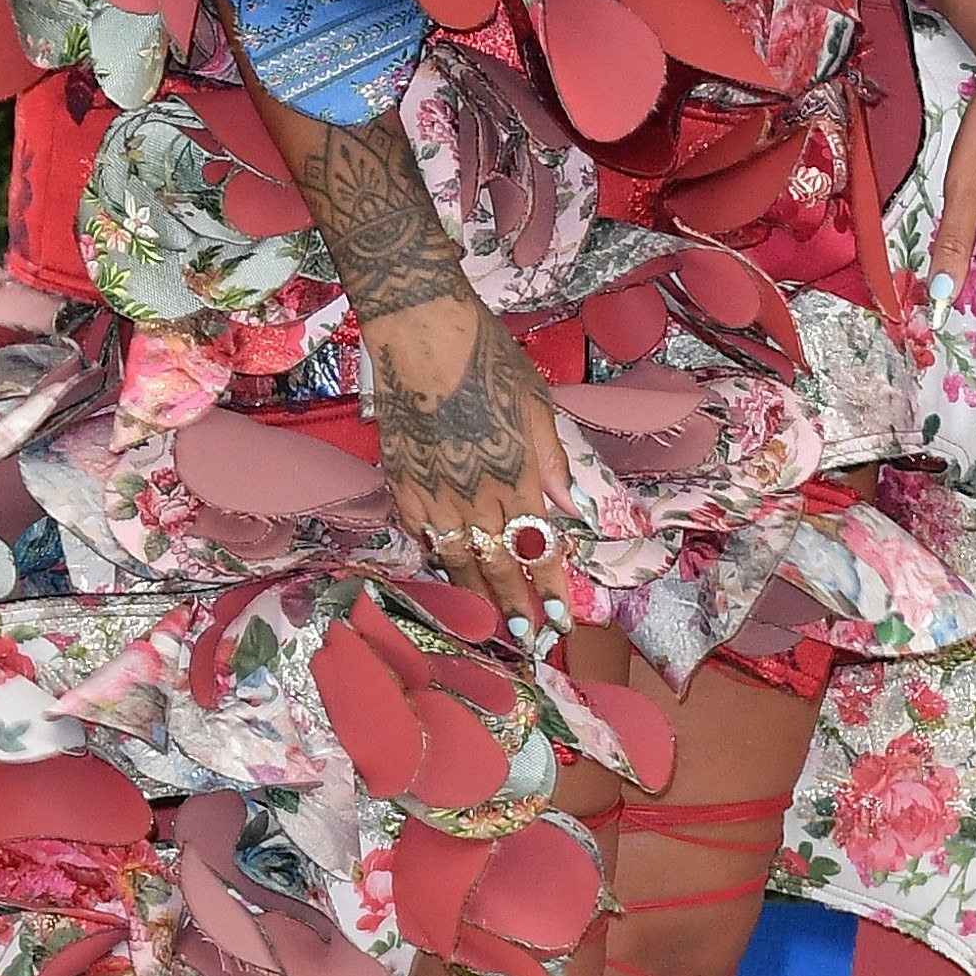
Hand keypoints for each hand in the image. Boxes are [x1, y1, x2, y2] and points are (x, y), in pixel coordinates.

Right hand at [368, 289, 580, 643]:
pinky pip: (420, 535)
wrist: (420, 334)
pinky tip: (445, 571)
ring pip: (455, 560)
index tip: (563, 619)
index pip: (539, 548)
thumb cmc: (488, 358)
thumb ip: (553, 463)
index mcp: (516, 477)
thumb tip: (573, 511)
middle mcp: (474, 495)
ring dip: (474, 597)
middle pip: (498, 566)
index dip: (552, 588)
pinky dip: (435, 558)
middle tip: (527, 641)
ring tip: (488, 625)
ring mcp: (432, 492)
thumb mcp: (538, 405)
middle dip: (515, 608)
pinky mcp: (401, 482)